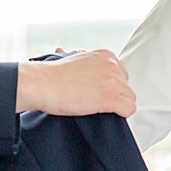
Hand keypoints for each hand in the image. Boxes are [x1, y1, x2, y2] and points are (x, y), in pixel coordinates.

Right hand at [16, 49, 135, 116]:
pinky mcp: (110, 96)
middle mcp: (112, 65)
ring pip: (129, 99)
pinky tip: (102, 113)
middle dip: (114, 95)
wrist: (41, 83)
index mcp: (106, 55)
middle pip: (127, 87)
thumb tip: (87, 63)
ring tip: (94, 106)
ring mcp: (113, 80)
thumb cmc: (52, 75)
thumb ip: (90, 63)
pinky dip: (119, 115)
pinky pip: (128, 110)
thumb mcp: (75, 59)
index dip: (110, 86)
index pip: (122, 74)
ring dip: (115, 106)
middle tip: (93, 99)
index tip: (96, 90)